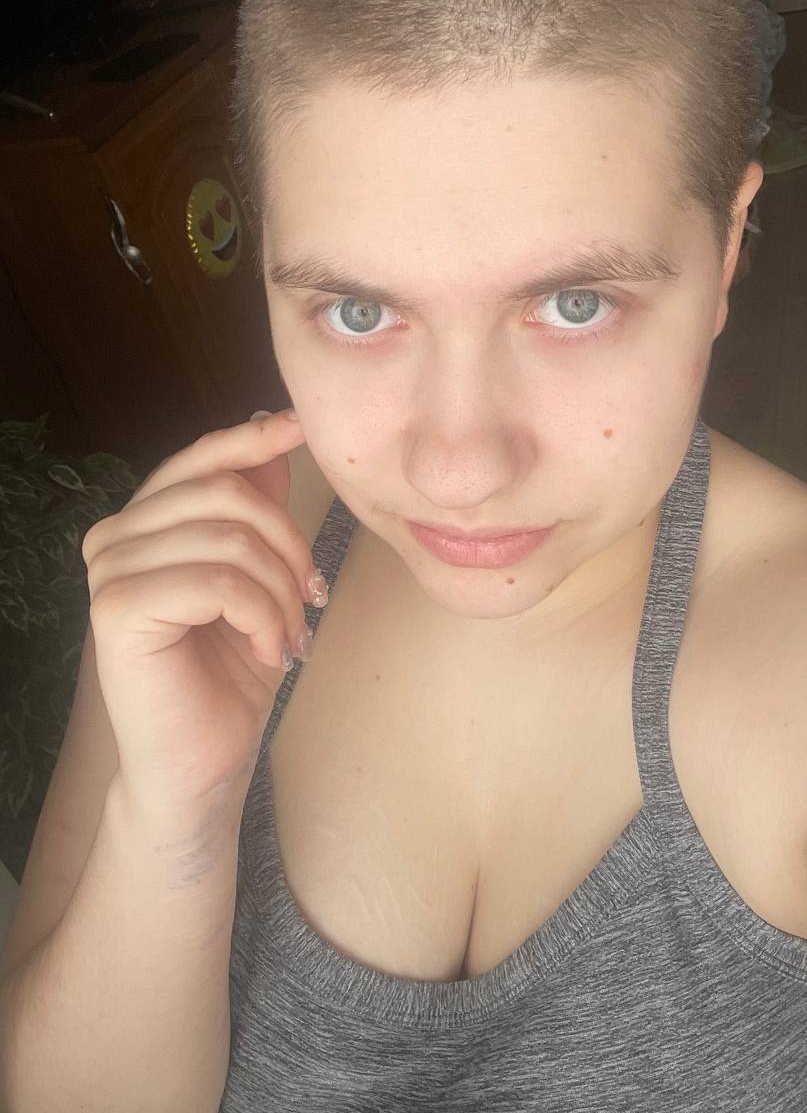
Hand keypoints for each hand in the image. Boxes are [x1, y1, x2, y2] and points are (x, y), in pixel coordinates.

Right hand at [82, 410, 325, 811]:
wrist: (202, 764)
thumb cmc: (229, 673)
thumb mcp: (257, 576)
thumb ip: (254, 508)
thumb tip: (274, 429)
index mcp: (144, 523)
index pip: (198, 460)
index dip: (251, 440)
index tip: (298, 427)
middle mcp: (114, 537)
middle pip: (225, 493)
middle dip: (288, 545)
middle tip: (311, 599)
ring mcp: (109, 571)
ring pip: (230, 539)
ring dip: (282, 591)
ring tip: (290, 634)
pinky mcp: (117, 609)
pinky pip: (220, 581)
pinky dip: (263, 616)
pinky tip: (268, 651)